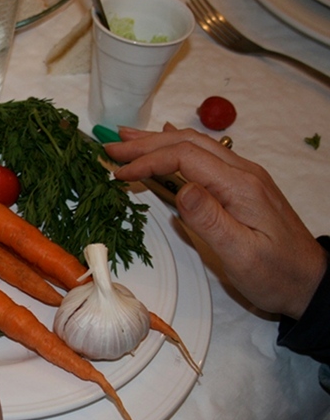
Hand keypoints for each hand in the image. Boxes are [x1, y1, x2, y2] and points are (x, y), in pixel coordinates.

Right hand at [105, 125, 326, 319]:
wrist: (310, 281)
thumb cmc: (275, 273)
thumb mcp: (241, 254)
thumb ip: (210, 220)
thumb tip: (181, 189)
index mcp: (239, 186)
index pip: (184, 158)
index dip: (148, 161)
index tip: (119, 174)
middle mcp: (242, 173)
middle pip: (188, 144)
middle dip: (145, 143)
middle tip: (110, 147)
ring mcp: (243, 177)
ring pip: (196, 146)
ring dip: (158, 141)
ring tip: (126, 138)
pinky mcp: (241, 186)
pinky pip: (205, 156)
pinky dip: (177, 147)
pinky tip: (165, 139)